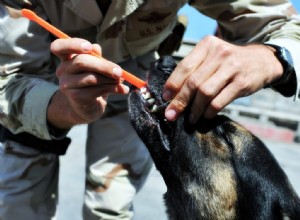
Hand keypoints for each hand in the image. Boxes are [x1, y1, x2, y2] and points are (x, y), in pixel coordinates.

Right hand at [47, 38, 128, 128]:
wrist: (86, 108)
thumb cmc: (92, 84)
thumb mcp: (95, 69)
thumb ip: (96, 57)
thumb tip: (96, 47)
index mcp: (66, 59)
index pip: (58, 47)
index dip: (73, 44)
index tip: (89, 47)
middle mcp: (63, 71)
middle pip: (81, 62)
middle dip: (104, 66)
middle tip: (119, 71)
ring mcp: (67, 85)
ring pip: (91, 78)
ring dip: (110, 79)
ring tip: (121, 81)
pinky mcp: (76, 97)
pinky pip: (97, 90)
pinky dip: (113, 89)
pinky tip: (123, 90)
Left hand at [163, 35, 282, 122]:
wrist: (262, 61)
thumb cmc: (228, 63)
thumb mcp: (212, 58)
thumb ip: (194, 71)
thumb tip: (172, 95)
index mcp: (207, 45)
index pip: (184, 67)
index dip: (172, 85)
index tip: (165, 98)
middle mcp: (219, 53)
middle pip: (193, 82)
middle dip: (179, 101)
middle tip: (171, 115)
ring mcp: (232, 67)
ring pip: (205, 93)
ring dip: (194, 109)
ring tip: (190, 118)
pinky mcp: (242, 82)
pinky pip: (219, 101)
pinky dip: (209, 111)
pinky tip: (205, 115)